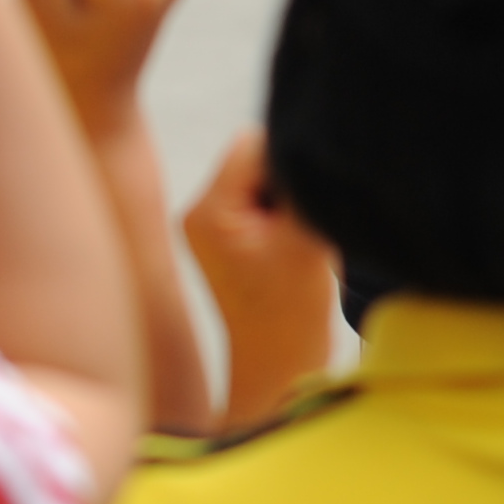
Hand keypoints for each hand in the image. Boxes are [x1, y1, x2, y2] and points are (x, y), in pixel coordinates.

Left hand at [181, 131, 338, 430]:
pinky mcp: (223, 240)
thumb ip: (298, 180)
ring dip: (286, 203)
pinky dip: (281, 219)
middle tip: (300, 231)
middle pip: (253, 158)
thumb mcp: (306, 233)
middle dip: (285, 183)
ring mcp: (207, 227)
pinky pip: (257, 203)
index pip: (252, 143)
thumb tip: (302, 138)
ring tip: (294, 247)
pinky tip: (287, 254)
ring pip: (259, 180)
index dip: (289, 162)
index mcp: (209, 210)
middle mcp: (198, 212)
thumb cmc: (295, 308)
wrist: (279, 366)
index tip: (306, 204)